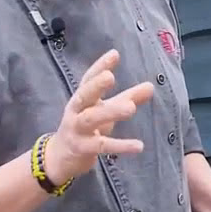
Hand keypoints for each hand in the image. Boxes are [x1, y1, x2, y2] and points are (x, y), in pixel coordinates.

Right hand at [44, 49, 153, 183]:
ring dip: (110, 112)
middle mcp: (76, 111)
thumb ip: (128, 98)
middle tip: (110, 76)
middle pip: (84, 95)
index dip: (100, 66)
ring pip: (91, 119)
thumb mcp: (105, 110)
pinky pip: (101, 146)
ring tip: (131, 108)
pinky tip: (139, 146)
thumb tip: (151, 86)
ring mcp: (76, 129)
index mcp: (82, 98)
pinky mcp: (81, 148)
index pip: (88, 79)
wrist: (59, 157)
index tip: (114, 54)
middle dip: (95, 86)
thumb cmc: (86, 127)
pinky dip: (120, 146)